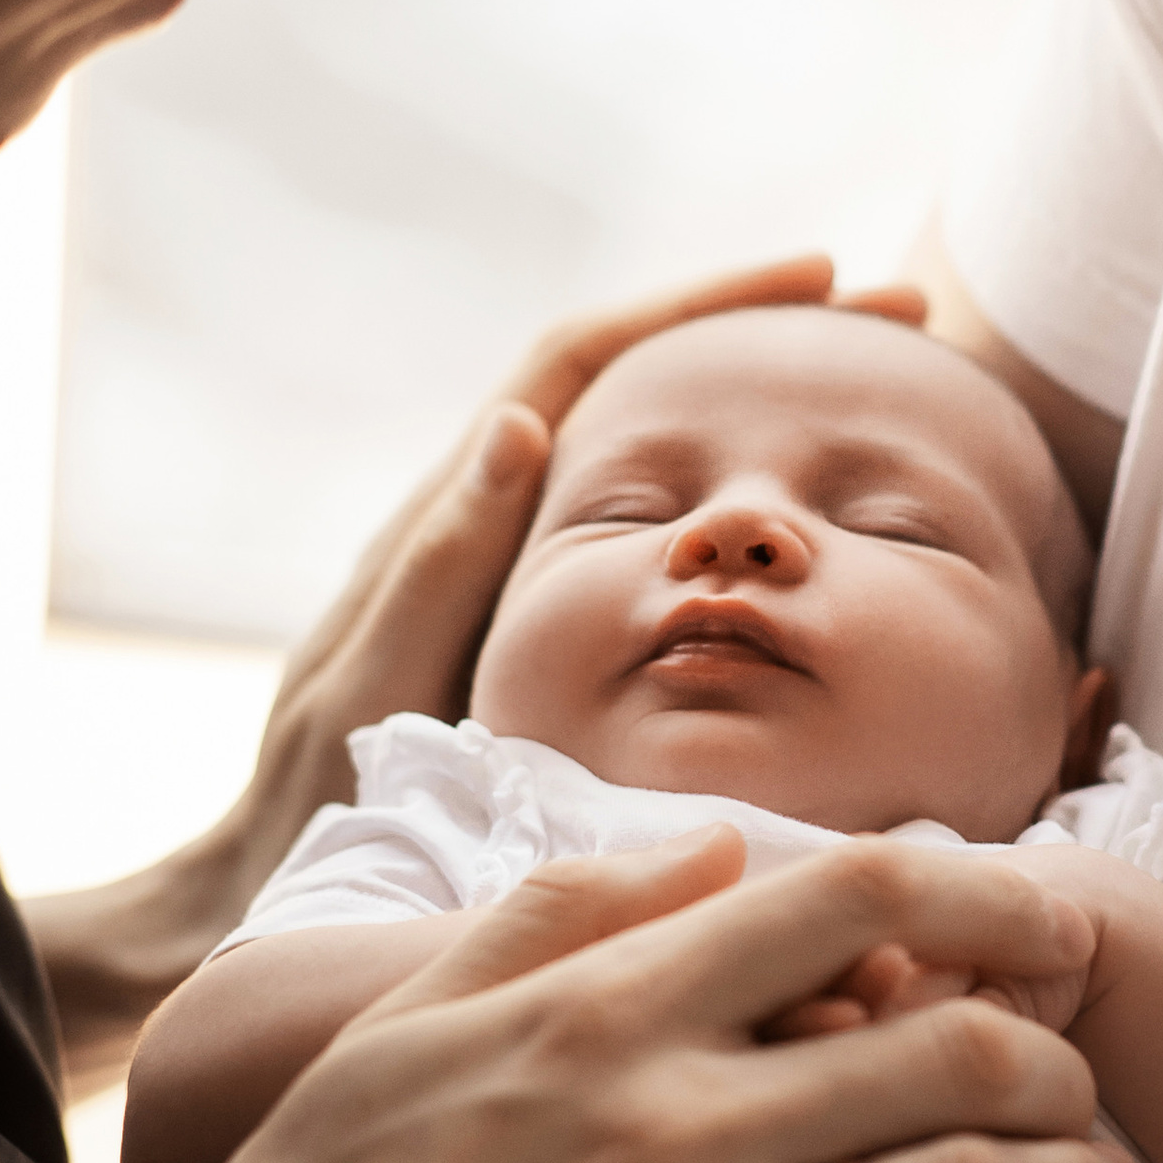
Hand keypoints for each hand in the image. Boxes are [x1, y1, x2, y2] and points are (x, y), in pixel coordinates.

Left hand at [28, 252, 926, 1087]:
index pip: (584, 359)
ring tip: (891, 387)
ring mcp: (516, 569)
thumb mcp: (377, 687)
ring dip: (758, 407)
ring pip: (654, 450)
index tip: (819, 275)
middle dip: (762, 328)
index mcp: (454, 513)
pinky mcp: (536, 627)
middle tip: (900, 309)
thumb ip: (440, 568)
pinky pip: (649, 534)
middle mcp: (485, 516)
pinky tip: (817, 537)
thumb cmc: (314, 807)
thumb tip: (522, 425)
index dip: (697, 303)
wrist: (262, 887)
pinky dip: (732, 508)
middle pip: (636, 378)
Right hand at [65, 825, 1135, 1162]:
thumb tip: (716, 847)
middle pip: (948, 1048)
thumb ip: (562, 913)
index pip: (852, 900)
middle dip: (1054, 1056)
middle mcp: (671, 1123)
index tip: (1059, 922)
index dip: (993, 900)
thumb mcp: (404, 1023)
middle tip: (1085, 1077)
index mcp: (601, 1008)